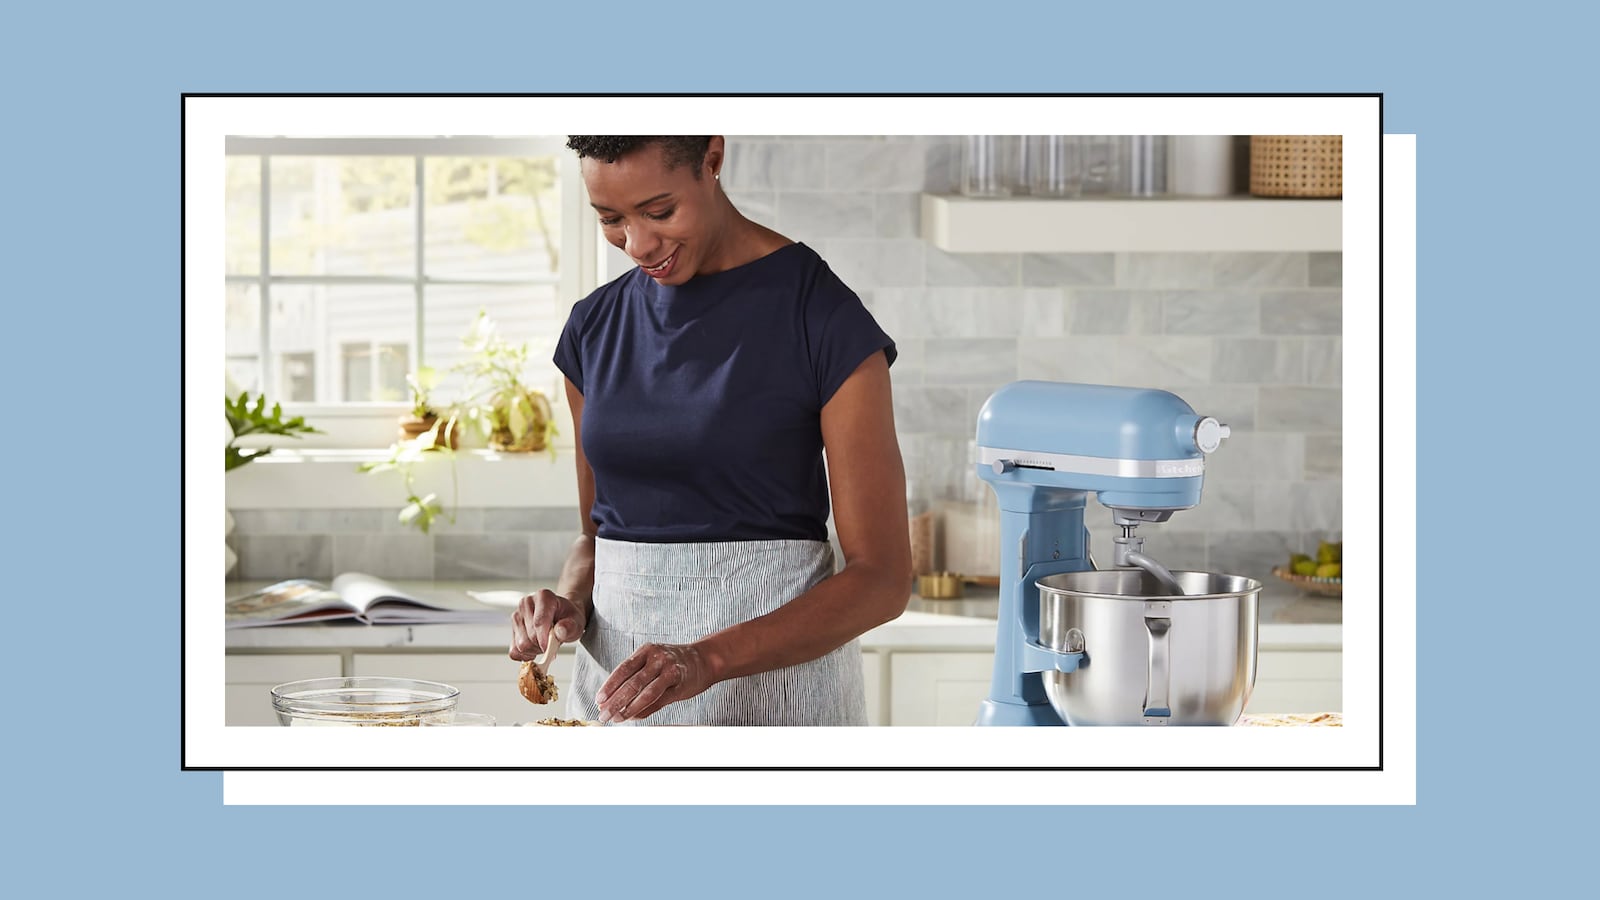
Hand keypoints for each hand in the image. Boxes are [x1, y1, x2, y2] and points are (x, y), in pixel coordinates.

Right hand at [509, 589, 586, 661]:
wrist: (562, 616)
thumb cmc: (568, 617)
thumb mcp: (576, 621)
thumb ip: (570, 626)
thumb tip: (560, 632)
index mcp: (543, 596)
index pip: (539, 622)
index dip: (544, 639)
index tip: (550, 648)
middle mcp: (526, 603)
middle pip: (529, 637)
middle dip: (543, 645)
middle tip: (552, 642)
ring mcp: (517, 616)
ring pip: (521, 645)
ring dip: (535, 650)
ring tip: (545, 642)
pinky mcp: (512, 629)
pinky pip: (514, 651)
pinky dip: (525, 655)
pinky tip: (535, 648)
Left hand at [596, 642, 714, 723]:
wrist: (704, 659)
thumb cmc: (674, 663)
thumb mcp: (653, 662)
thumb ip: (636, 677)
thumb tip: (614, 701)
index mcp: (647, 650)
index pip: (623, 669)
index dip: (609, 686)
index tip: (598, 700)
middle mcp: (657, 658)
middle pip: (632, 682)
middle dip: (615, 701)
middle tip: (604, 714)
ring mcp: (670, 670)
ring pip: (645, 693)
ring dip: (629, 708)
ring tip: (617, 718)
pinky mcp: (680, 683)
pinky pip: (659, 700)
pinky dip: (645, 710)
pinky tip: (634, 716)